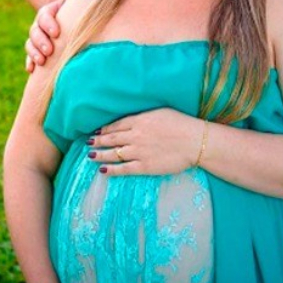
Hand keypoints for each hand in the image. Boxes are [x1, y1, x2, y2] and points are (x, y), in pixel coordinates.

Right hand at [25, 0, 80, 71]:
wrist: (70, 22)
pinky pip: (29, 56)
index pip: (44, 16)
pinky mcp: (36, 50)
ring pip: (30, 44)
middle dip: (41, 42)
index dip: (49, 24)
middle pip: (35, 32)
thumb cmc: (75, 13)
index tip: (57, 33)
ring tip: (42, 62)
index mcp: (48, 12)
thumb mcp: (74, 3)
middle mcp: (39, 25)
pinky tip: (31, 69)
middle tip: (49, 50)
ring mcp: (36, 38)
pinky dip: (30, 62)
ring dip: (34, 53)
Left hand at [87, 108, 202, 175]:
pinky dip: (112, 170)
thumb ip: (145, 116)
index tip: (97, 132)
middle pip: (111, 139)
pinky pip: (123, 169)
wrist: (195, 141)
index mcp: (139, 121)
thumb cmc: (182, 124)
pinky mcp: (144, 166)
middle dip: (98, 141)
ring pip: (113, 153)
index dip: (105, 130)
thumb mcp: (161, 112)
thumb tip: (134, 119)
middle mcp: (135, 136)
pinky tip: (103, 171)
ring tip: (90, 156)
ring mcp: (138, 152)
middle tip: (88, 143)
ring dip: (100, 155)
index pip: (116, 125)